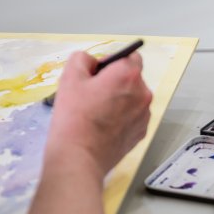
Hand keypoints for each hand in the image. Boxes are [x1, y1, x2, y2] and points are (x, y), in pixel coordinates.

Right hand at [45, 50, 152, 176]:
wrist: (80, 157)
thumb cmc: (75, 118)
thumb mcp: (70, 77)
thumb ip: (82, 59)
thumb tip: (91, 62)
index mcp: (128, 75)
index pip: (131, 55)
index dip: (113, 61)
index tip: (98, 72)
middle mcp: (143, 93)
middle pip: (131, 78)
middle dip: (114, 81)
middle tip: (92, 93)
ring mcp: (144, 114)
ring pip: (132, 98)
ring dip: (118, 99)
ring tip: (96, 111)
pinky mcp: (141, 131)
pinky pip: (133, 116)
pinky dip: (121, 116)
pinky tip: (103, 124)